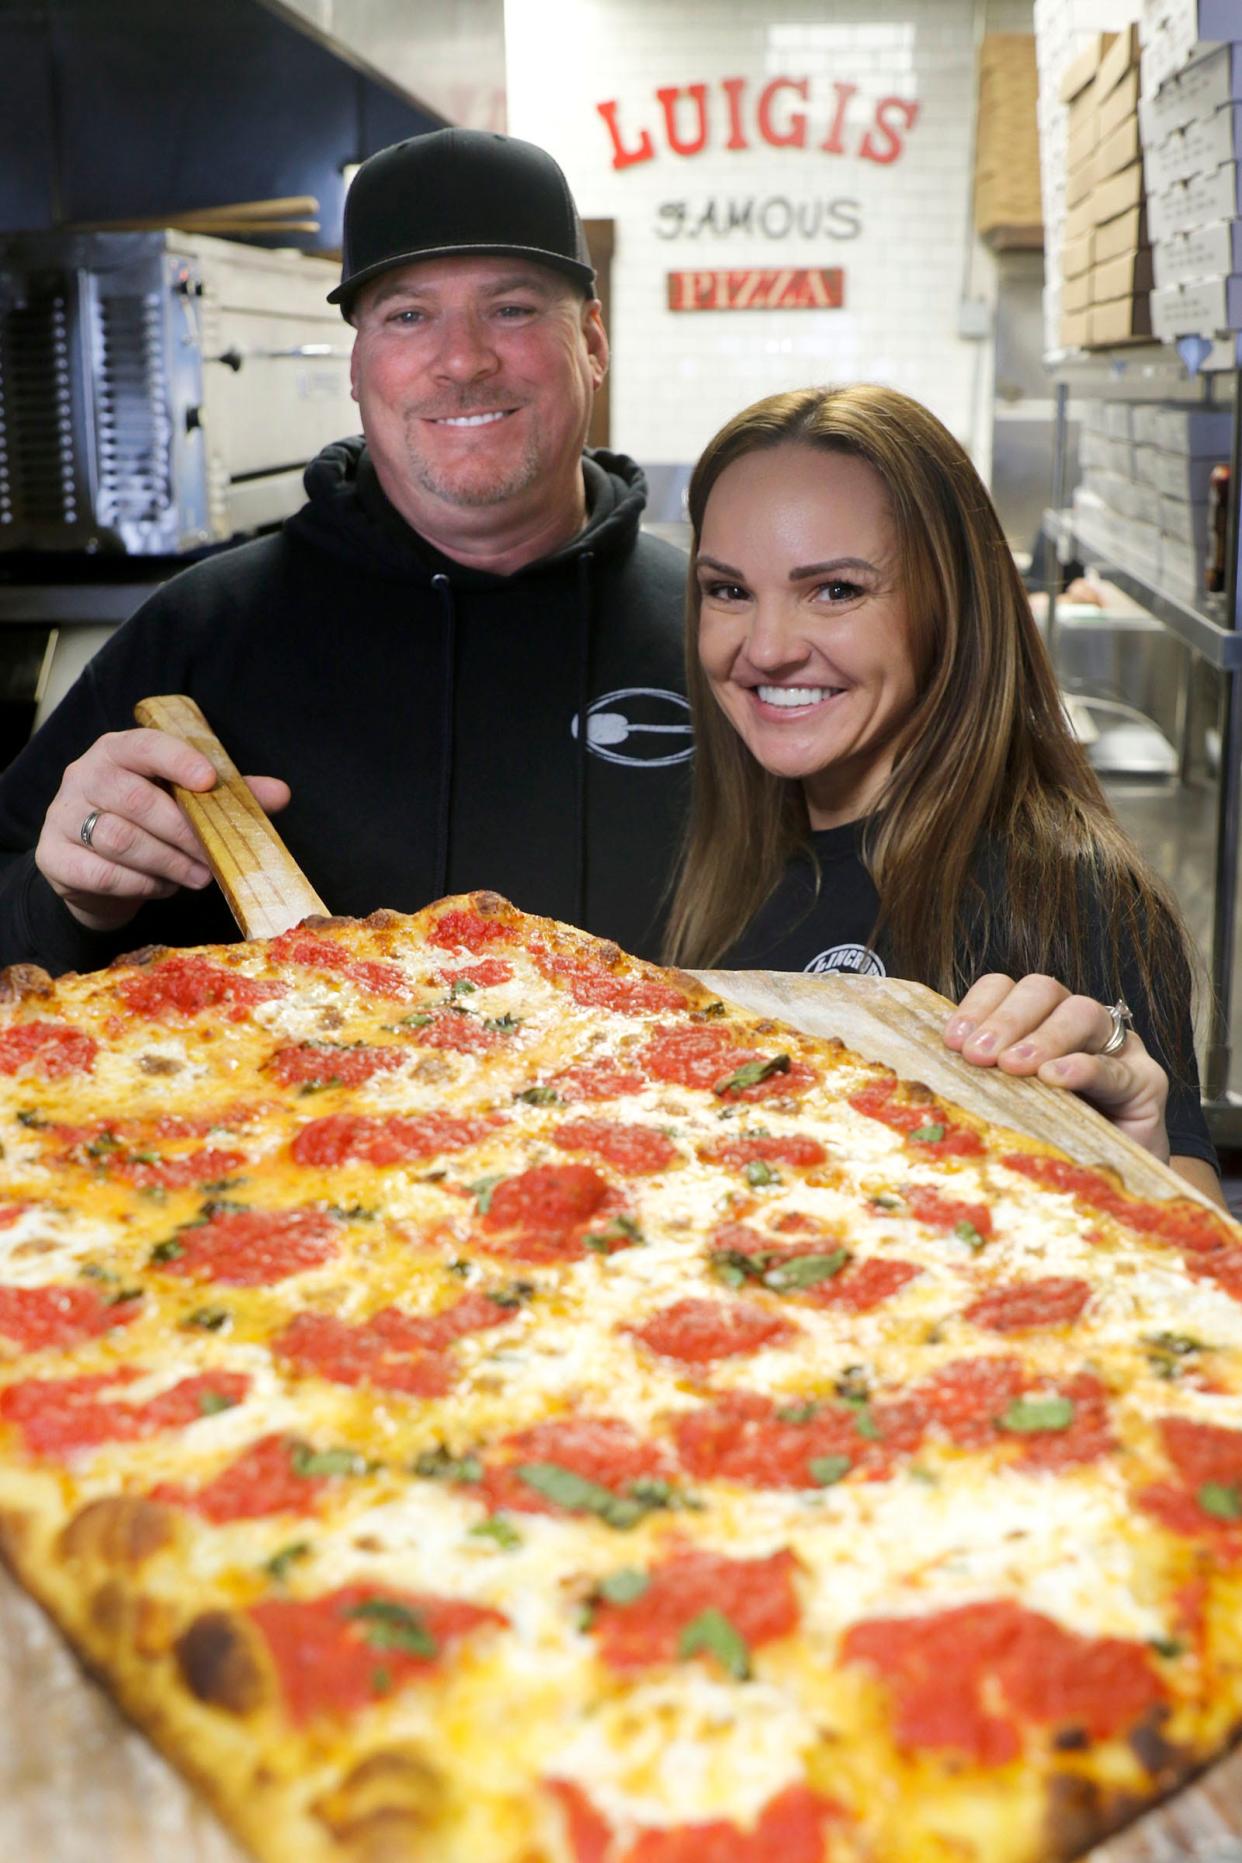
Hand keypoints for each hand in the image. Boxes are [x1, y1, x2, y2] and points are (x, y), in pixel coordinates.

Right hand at [35, 729, 290, 934]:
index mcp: (118, 750)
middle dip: (186, 834)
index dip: (177, 761)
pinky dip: (140, 884)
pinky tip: (161, 886)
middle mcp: (84, 775)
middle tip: (215, 859)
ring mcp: (62, 815)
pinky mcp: (53, 856)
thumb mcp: (186, 803)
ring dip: (168, 863)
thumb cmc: (149, 826)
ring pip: (121, 839)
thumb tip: (280, 793)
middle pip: (137, 800)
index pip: (144, 745)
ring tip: (196, 875)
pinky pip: (101, 873)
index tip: (209, 783)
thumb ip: (228, 795)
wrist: (97, 872)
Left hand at [943, 972, 1170, 1162]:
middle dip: (1006, 1019)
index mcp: (1034, 1023)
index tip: (953, 1041)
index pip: (1005, 988)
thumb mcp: (1007, 1108)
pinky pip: (1117, 1065)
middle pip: (1043, 990)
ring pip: (1082, 1012)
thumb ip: (980, 1084)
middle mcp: (1076, 1026)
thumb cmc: (1050, 1146)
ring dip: (1043, 1036)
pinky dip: (1085, 1067)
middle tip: (980, 1056)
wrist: (1107, 1192)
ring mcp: (1116, 1050)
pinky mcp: (1146, 1083)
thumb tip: (928, 1078)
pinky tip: (1058, 1078)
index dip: (978, 1006)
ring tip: (1015, 1067)